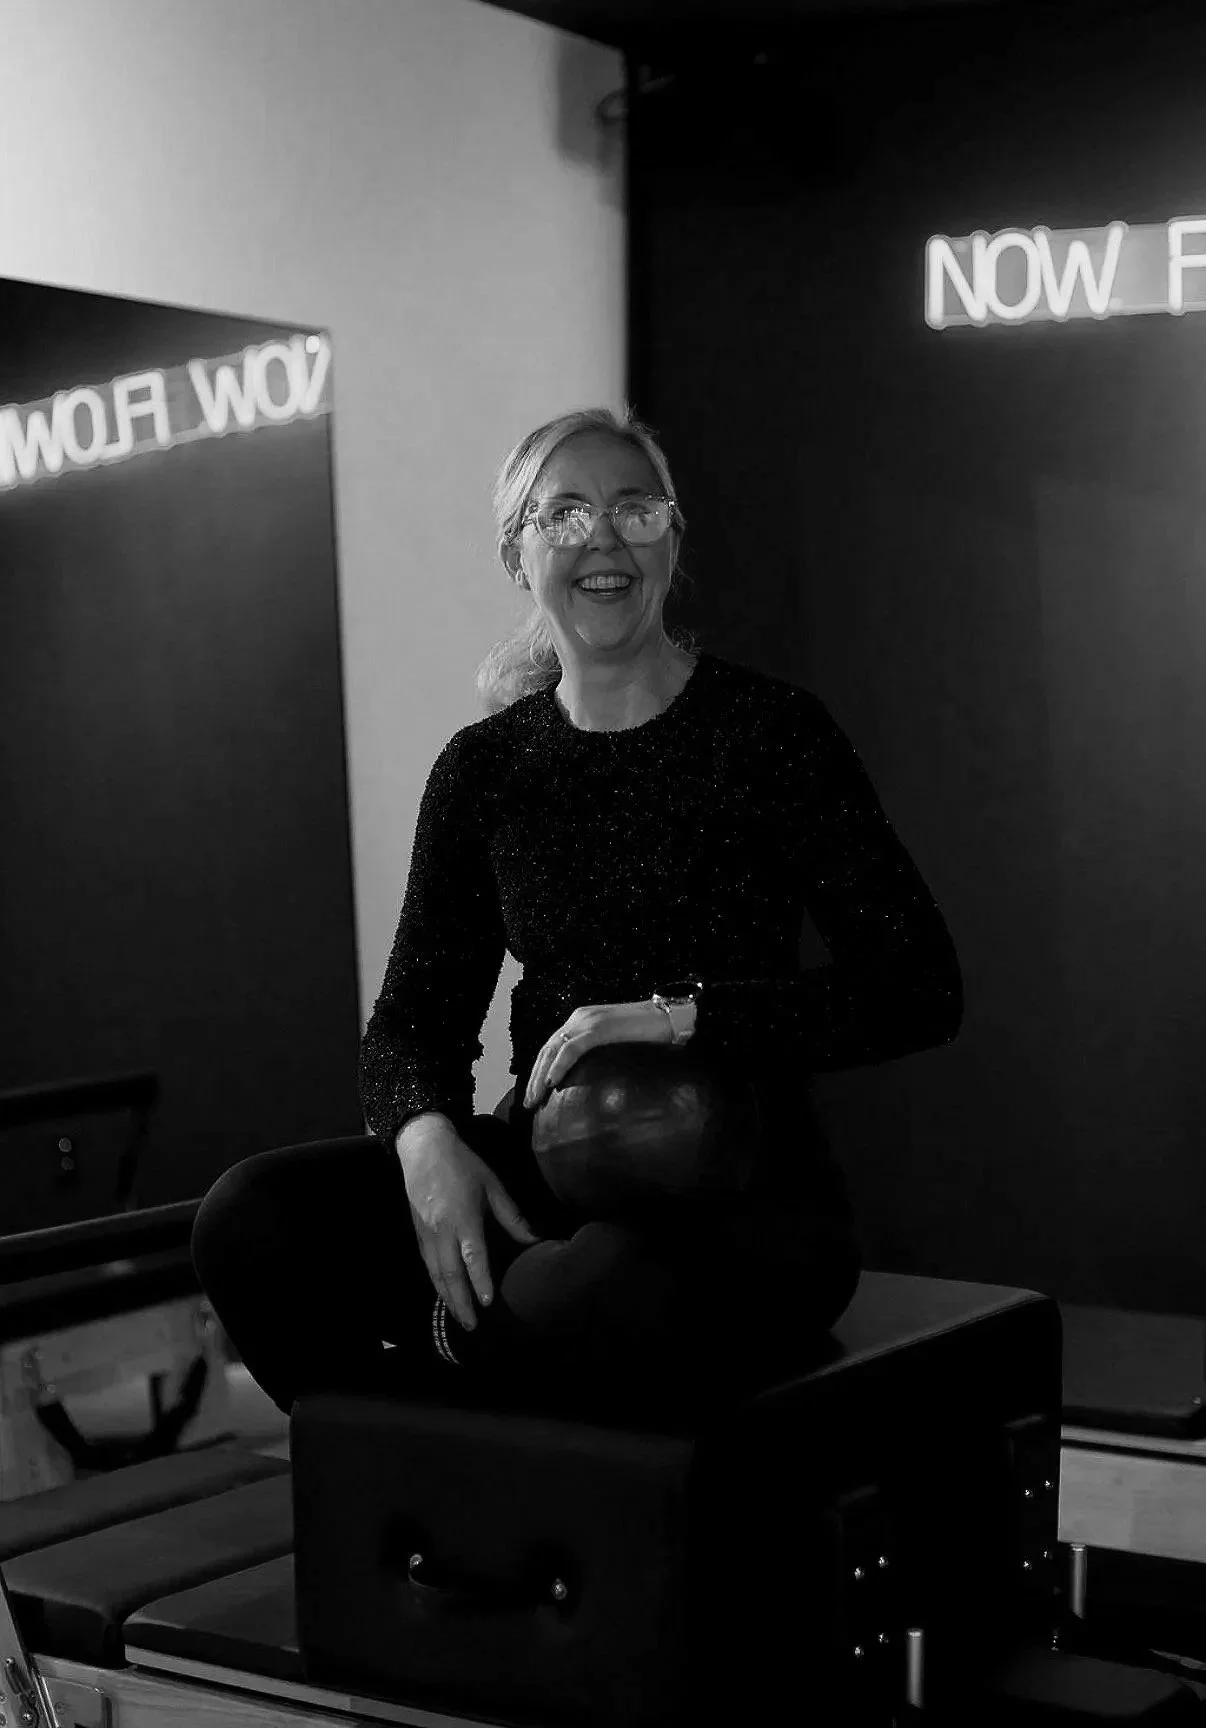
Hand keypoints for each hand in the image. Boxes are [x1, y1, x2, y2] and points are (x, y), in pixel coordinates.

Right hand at [398, 1121, 539, 1330]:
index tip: (488, 1302)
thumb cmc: (464, 1166)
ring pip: (436, 1273)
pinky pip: (428, 1265)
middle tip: (472, 1325)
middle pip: (450, 1273)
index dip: (480, 1280)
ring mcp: (427, 1234)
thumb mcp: (493, 1186)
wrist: (424, 1149)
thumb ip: (512, 1217)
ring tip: (459, 1317)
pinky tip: (445, 1294)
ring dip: (447, 1298)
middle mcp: (442, 1230)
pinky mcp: (418, 1234)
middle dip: (461, 1302)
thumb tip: (534, 1239)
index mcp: (464, 1218)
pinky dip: (437, 1284)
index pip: (473, 1256)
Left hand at [523, 999, 672, 1111]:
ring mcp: (588, 1021)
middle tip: (529, 1102)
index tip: (536, 1094)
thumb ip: (598, 1054)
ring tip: (535, 1099)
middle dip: (534, 1077)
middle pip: (547, 1049)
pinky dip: (559, 1066)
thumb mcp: (615, 1044)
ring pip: (553, 1050)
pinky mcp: (599, 1028)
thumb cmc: (649, 1035)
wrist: (671, 1017)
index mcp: (581, 1020)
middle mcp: (579, 1018)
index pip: (552, 1047)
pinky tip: (552, 1083)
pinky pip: (571, 1050)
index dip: (540, 1070)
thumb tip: (588, 1080)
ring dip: (540, 1077)